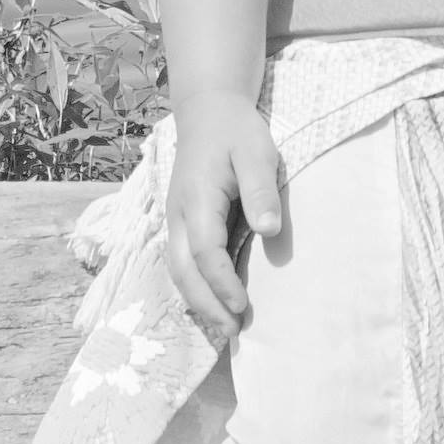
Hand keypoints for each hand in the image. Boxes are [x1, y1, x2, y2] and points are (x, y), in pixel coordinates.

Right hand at [165, 90, 281, 342]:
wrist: (208, 111)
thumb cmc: (236, 132)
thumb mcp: (257, 152)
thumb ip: (260, 190)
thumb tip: (268, 230)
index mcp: (196, 200)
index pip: (204, 252)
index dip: (221, 283)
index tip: (242, 306)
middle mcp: (177, 216)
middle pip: (182, 271)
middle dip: (205, 305)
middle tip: (233, 332)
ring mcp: (175, 220)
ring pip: (177, 271)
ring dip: (198, 301)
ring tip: (226, 326)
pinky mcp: (181, 223)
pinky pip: (180, 262)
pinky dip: (194, 286)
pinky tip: (214, 302)